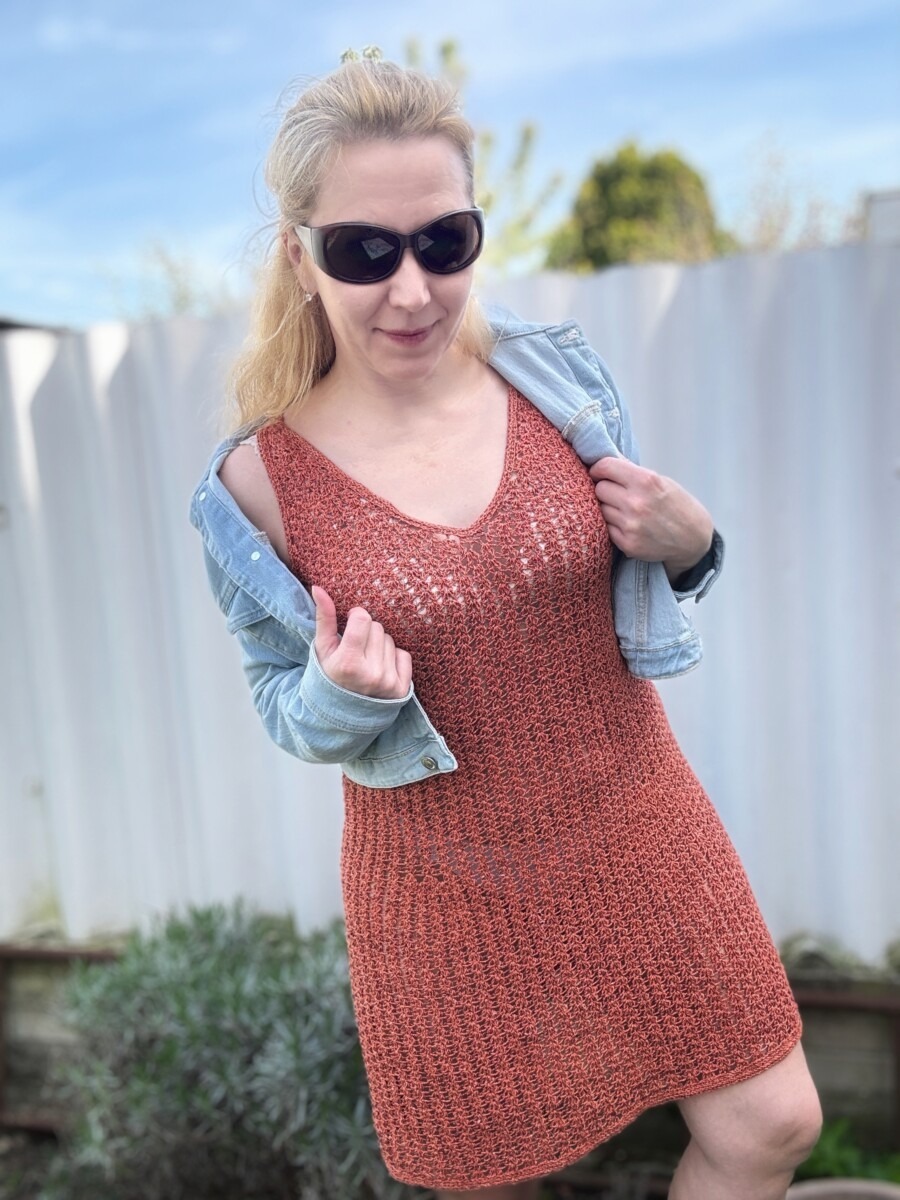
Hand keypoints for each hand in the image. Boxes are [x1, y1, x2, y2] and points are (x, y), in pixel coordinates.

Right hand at [311, 585, 412, 699]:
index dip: (356, 618)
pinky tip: (379, 668)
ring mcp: (388, 682)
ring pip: (390, 640)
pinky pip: (404, 655)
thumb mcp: (322, 649)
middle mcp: (370, 674)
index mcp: (348, 663)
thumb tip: (319, 588)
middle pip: (378, 628)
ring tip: (366, 660)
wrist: (340, 714)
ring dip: (379, 645)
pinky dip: (393, 658)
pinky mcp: (401, 689)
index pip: (363, 618)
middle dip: (367, 633)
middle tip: (356, 649)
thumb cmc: (329, 675)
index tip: (350, 626)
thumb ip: (324, 618)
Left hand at [588, 456, 713, 575]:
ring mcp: (630, 525)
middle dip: (605, 489)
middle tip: (616, 493)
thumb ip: (631, 471)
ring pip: (601, 509)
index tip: (599, 472)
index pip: (605, 466)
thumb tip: (604, 458)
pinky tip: (628, 525)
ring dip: (609, 508)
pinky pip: (606, 528)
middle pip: (599, 489)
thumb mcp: (661, 481)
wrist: (693, 540)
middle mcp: (636, 502)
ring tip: (625, 510)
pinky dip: (613, 525)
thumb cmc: (677, 506)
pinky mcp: (627, 543)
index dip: (599, 468)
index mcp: (646, 481)